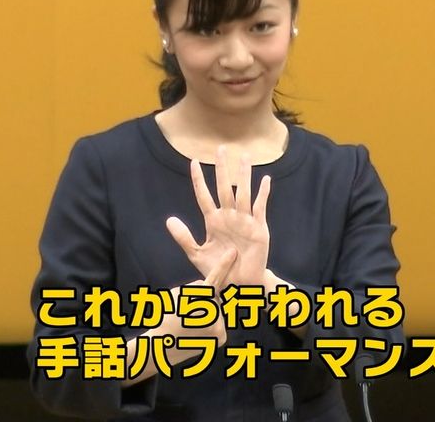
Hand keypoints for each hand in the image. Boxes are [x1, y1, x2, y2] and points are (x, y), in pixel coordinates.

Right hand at [123, 247, 236, 386]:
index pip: (214, 278)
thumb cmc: (166, 318)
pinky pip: (220, 324)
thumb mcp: (175, 295)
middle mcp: (212, 312)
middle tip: (187, 313)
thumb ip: (193, 287)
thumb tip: (208, 289)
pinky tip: (199, 332)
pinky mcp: (221, 338)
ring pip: (217, 311)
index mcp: (198, 299)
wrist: (161, 349)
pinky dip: (212, 326)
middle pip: (213, 297)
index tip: (233, 252)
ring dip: (208, 313)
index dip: (224, 264)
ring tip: (192, 324)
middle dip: (204, 300)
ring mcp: (219, 327)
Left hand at [166, 145, 271, 286]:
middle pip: (225, 188)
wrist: (238, 285)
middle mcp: (229, 217)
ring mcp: (244, 221)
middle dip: (223, 169)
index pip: (204, 195)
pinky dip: (263, 194)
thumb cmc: (219, 269)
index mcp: (213, 221)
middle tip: (221, 148)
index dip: (199, 179)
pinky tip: (265, 180)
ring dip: (244, 175)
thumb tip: (169, 220)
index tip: (194, 162)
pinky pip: (260, 208)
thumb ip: (183, 237)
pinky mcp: (259, 229)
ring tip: (244, 156)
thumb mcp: (197, 254)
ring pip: (243, 193)